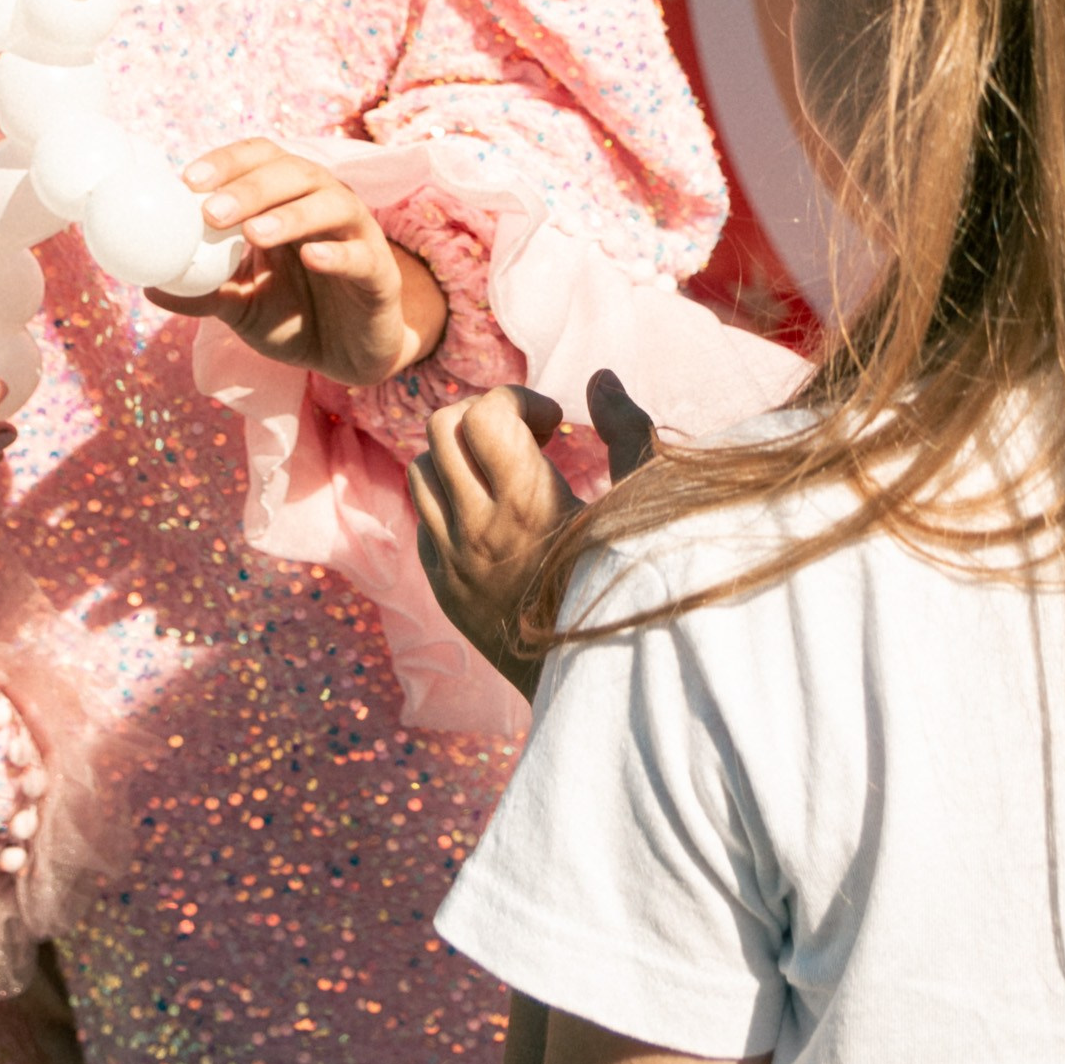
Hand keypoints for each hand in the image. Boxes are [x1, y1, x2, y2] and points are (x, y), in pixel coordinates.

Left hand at [152, 139, 447, 387]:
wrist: (349, 360)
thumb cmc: (295, 319)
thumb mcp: (242, 307)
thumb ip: (204, 292)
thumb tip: (150, 286)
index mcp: (288, 200)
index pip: (260, 160)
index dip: (227, 162)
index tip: (188, 180)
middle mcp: (325, 205)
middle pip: (293, 172)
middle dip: (250, 187)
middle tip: (210, 212)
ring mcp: (356, 235)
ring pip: (331, 204)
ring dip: (290, 214)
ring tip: (253, 233)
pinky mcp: (379, 274)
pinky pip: (360, 255)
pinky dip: (336, 253)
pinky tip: (311, 258)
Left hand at [409, 372, 657, 699]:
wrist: (602, 685)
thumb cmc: (634, 588)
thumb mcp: (643, 507)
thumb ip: (628, 433)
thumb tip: (600, 378)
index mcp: (526, 503)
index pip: (483, 413)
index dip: (518, 400)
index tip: (554, 425)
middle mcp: (477, 529)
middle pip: (441, 428)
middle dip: (482, 416)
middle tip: (525, 438)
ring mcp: (453, 561)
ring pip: (421, 470)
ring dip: (458, 456)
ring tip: (504, 472)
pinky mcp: (443, 587)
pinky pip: (423, 519)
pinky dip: (448, 501)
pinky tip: (492, 516)